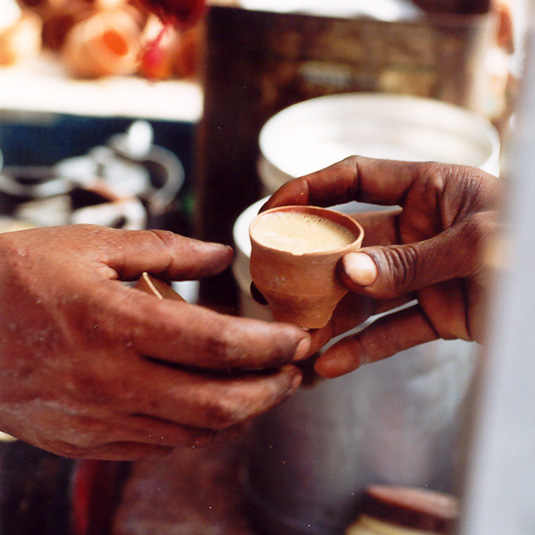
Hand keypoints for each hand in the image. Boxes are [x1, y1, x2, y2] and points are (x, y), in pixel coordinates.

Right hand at [0, 225, 308, 458]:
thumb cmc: (22, 276)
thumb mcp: (92, 246)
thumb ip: (166, 250)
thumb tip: (222, 256)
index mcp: (116, 322)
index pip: (217, 344)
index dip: (269, 344)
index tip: (297, 339)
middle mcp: (111, 380)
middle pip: (217, 402)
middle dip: (270, 390)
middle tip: (296, 371)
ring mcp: (97, 419)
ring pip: (194, 431)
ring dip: (241, 413)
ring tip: (264, 387)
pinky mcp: (85, 441)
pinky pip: (160, 445)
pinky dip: (199, 428)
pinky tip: (212, 405)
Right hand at [263, 156, 500, 376]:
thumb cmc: (532, 249)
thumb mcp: (479, 245)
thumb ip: (411, 260)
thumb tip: (349, 271)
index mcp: (428, 190)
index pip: (353, 178)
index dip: (309, 190)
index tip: (272, 212)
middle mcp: (418, 230)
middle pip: (348, 244)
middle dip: (308, 267)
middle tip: (270, 287)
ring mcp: (424, 274)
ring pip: (364, 295)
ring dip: (330, 318)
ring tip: (296, 339)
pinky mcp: (436, 314)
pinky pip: (392, 332)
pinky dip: (363, 349)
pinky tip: (331, 365)